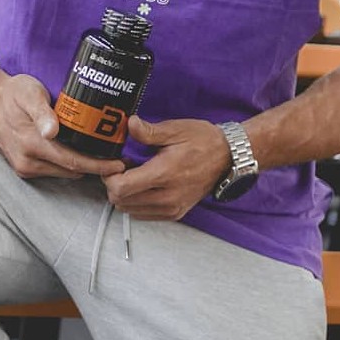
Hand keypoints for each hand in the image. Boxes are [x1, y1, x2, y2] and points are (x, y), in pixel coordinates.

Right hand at [0, 72, 125, 180]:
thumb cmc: (13, 93)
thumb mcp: (30, 94)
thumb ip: (42, 113)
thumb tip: (51, 131)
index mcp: (31, 144)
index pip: (73, 162)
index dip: (98, 166)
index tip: (118, 165)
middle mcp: (27, 161)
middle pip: (71, 170)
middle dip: (96, 168)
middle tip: (119, 160)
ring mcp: (24, 167)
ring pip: (63, 172)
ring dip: (82, 167)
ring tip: (103, 156)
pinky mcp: (23, 167)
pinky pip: (53, 170)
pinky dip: (68, 165)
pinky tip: (80, 154)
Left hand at [103, 115, 229, 220]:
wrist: (228, 158)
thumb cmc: (204, 142)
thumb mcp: (175, 129)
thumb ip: (149, 131)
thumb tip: (130, 125)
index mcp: (165, 174)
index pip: (121, 188)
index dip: (111, 175)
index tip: (117, 163)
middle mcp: (167, 196)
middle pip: (121, 202)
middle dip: (114, 184)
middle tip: (124, 167)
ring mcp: (172, 208)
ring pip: (129, 211)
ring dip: (125, 195)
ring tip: (135, 176)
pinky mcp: (175, 213)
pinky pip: (143, 215)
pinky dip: (136, 203)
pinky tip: (144, 186)